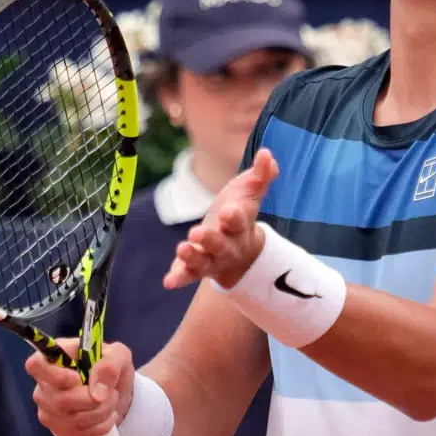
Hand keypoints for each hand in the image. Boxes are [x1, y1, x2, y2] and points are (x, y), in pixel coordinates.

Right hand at [26, 339, 134, 435]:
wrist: (115, 392)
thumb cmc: (110, 367)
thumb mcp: (118, 355)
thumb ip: (109, 365)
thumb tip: (97, 394)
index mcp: (52, 358)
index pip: (35, 366)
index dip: (55, 375)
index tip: (77, 379)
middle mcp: (43, 385)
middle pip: (59, 400)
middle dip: (92, 400)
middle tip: (112, 393)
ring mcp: (48, 410)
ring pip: (71, 419)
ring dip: (100, 412)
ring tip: (111, 401)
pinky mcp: (59, 430)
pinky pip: (77, 433)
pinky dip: (99, 426)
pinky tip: (107, 415)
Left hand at [164, 148, 279, 289]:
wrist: (241, 251)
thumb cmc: (241, 213)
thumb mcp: (250, 193)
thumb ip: (260, 175)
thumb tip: (266, 154)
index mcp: (241, 226)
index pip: (240, 221)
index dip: (234, 217)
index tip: (228, 211)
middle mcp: (229, 245)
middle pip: (222, 245)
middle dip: (211, 240)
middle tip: (198, 232)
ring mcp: (212, 259)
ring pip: (204, 262)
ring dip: (193, 257)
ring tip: (182, 248)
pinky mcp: (196, 268)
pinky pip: (188, 275)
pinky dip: (179, 278)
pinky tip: (168, 281)